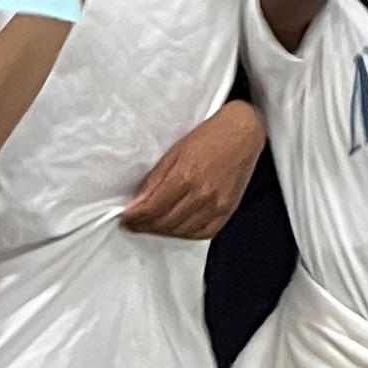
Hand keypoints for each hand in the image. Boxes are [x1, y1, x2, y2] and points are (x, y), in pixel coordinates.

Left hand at [120, 100, 264, 242]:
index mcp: (185, 177)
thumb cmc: (208, 137)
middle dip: (144, 226)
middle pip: (165, 223)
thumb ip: (155, 180)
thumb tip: (136, 204)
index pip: (152, 209)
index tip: (124, 218)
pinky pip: (203, 233)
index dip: (134, 217)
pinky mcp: (228, 210)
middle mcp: (202, 195)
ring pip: (181, 231)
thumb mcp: (174, 152)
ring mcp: (217, 205)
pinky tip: (176, 228)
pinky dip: (186, 234)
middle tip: (133, 223)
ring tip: (151, 225)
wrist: (243, 132)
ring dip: (162, 231)